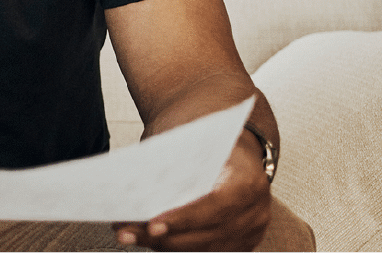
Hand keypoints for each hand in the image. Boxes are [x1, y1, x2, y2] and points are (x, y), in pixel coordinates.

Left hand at [114, 134, 271, 251]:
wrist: (233, 146)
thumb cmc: (208, 141)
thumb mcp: (191, 140)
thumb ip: (172, 162)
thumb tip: (136, 185)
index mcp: (249, 180)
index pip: (216, 205)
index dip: (184, 218)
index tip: (152, 225)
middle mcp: (255, 210)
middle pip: (206, 235)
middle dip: (163, 237)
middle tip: (126, 231)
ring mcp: (250, 230)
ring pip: (202, 248)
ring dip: (162, 244)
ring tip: (129, 234)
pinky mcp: (240, 242)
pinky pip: (204, 250)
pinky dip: (174, 245)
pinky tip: (149, 237)